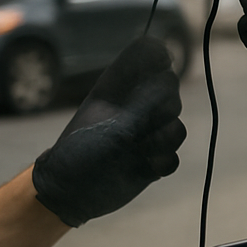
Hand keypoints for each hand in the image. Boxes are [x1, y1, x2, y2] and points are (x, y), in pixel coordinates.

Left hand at [32, 36, 185, 226]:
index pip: (149, 54)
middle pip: (171, 89)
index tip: (156, 73)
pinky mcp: (153, 158)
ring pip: (177, 127)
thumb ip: (144, 103)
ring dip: (162, 140)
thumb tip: (169, 78)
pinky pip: (174, 156)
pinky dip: (162, 162)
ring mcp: (146, 132)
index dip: (158, 58)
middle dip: (163, 107)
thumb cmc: (79, 152)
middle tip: (139, 124)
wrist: (69, 193)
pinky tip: (144, 167)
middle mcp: (136, 105)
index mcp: (118, 86)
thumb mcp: (111, 125)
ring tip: (139, 150)